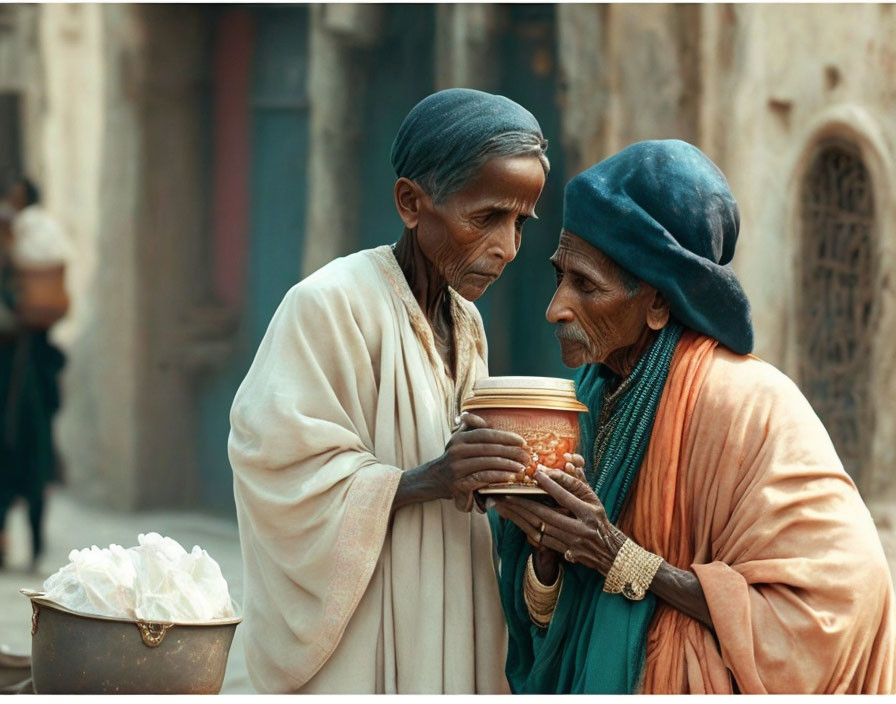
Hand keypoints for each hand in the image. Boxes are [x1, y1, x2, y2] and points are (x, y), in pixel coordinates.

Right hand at [426, 412, 528, 511]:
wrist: (437, 478)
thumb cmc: (456, 458)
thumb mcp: (460, 439)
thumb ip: (471, 427)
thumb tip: (482, 420)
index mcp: (460, 438)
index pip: (486, 434)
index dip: (505, 437)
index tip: (522, 441)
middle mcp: (457, 451)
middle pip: (489, 448)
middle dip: (511, 452)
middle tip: (526, 456)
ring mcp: (457, 467)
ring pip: (487, 463)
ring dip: (508, 465)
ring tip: (521, 467)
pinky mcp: (460, 483)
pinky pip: (483, 478)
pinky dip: (498, 477)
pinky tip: (510, 477)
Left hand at [494, 467, 625, 575]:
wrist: (610, 552)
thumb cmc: (600, 520)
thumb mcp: (595, 500)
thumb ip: (580, 482)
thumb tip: (568, 461)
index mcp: (589, 513)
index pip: (565, 497)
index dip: (550, 485)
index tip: (535, 474)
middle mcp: (580, 529)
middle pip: (547, 515)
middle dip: (525, 504)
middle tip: (506, 494)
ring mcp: (572, 543)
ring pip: (541, 529)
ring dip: (521, 518)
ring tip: (505, 507)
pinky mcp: (565, 552)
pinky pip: (541, 540)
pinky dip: (526, 530)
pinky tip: (514, 521)